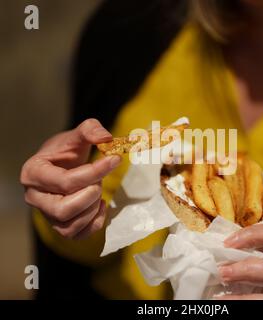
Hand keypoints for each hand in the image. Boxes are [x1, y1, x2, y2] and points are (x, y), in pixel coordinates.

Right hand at [20, 119, 120, 238]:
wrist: (62, 165)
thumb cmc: (67, 151)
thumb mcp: (76, 135)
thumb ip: (90, 130)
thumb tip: (107, 138)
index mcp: (34, 173)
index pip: (65, 181)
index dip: (95, 172)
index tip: (115, 159)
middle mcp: (35, 197)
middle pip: (63, 209)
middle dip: (90, 195)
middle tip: (99, 181)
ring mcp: (46, 215)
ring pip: (69, 226)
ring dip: (92, 209)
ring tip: (97, 190)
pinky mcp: (60, 226)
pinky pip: (77, 235)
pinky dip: (94, 223)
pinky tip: (101, 205)